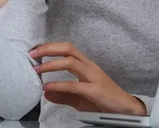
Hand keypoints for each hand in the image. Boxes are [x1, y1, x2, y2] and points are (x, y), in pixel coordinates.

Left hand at [30, 42, 146, 115]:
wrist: (126, 110)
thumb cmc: (105, 101)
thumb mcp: (80, 98)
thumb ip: (63, 95)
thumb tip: (46, 92)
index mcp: (87, 66)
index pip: (68, 49)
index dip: (52, 47)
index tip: (36, 50)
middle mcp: (90, 67)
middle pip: (69, 49)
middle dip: (49, 49)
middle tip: (33, 54)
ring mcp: (93, 77)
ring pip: (70, 62)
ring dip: (51, 64)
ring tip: (37, 70)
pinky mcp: (95, 90)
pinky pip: (74, 85)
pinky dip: (58, 84)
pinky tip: (47, 86)